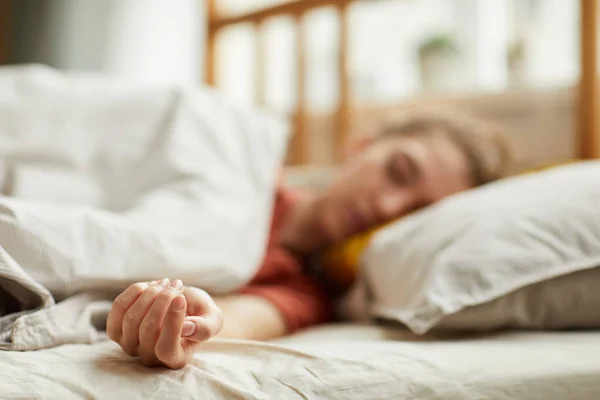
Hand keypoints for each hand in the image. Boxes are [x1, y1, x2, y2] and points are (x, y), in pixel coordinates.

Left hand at [107, 278, 223, 368]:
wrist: (183, 305)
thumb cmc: (200, 314)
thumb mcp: (213, 319)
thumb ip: (206, 327)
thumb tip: (186, 328)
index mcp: (176, 359)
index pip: (166, 348)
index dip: (172, 322)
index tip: (181, 298)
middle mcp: (150, 358)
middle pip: (148, 329)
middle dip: (163, 299)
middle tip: (176, 284)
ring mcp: (131, 346)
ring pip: (131, 318)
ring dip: (150, 293)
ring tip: (165, 283)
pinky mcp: (117, 331)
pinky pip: (118, 310)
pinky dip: (134, 292)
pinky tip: (148, 286)